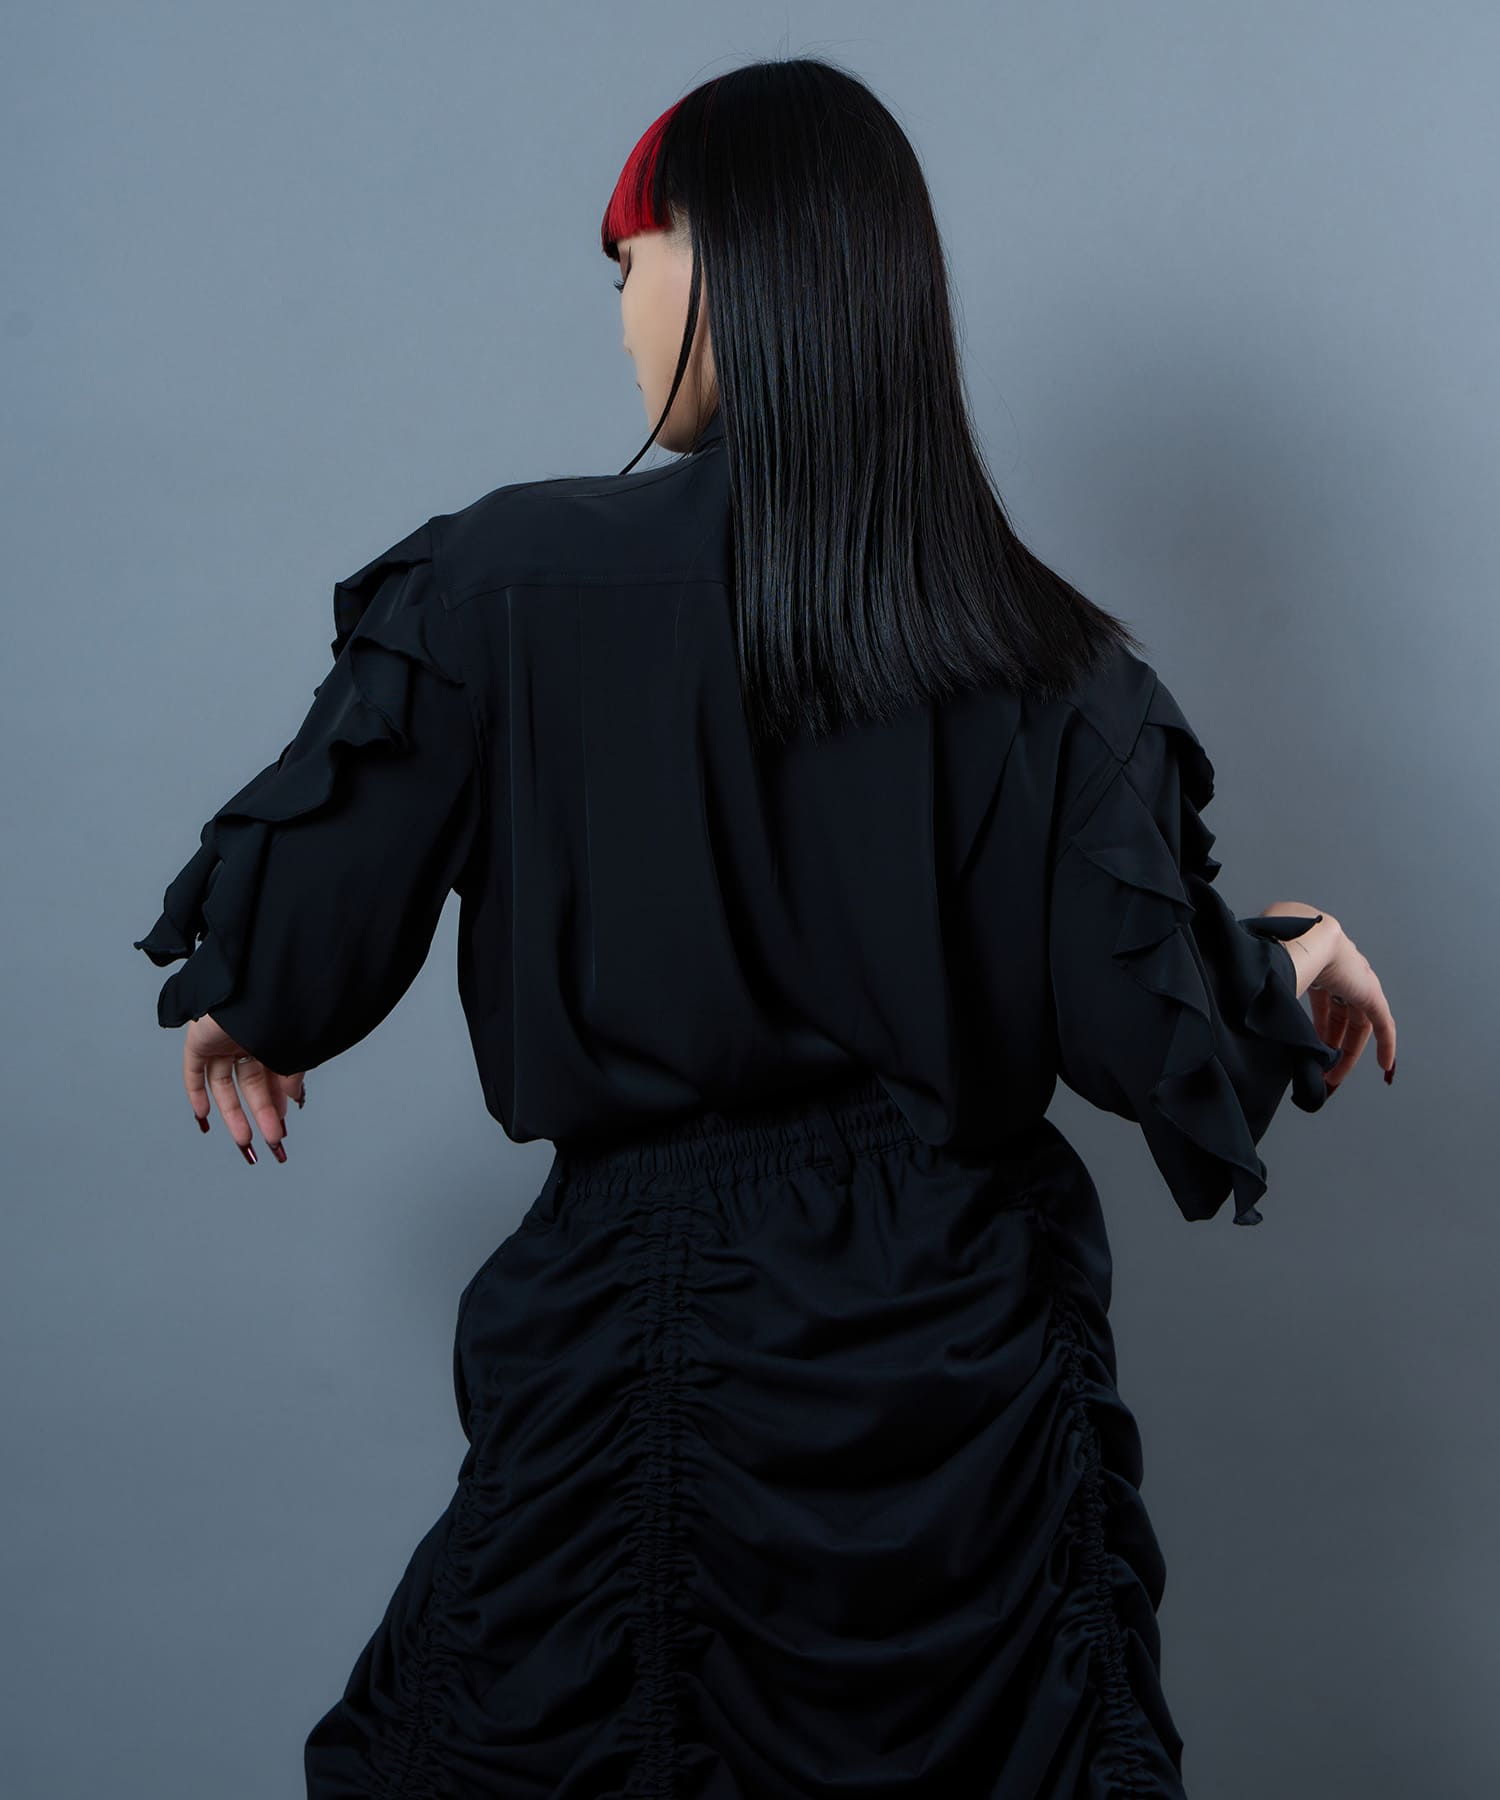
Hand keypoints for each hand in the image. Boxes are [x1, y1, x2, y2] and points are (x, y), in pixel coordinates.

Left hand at [182, 1013, 305, 1163]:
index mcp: (270, 1038)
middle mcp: (245, 1040)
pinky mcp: (200, 1039)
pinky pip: (193, 1072)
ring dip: (234, 1114)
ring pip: (224, 1085)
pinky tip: (205, 1118)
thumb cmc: (282, 1009)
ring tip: (245, 1140)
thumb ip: (292, 1076)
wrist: (258, 985)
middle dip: (262, 1114)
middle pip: (251, 1086)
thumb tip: (295, 1098)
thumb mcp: (292, 1050)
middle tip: (272, 1140)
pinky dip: (197, 1095)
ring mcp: (222, 1040)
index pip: (272, 1078)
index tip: (283, 1128)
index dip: (277, 1104)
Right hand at [1265, 907, 1396, 1093]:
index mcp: (1315, 965)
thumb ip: (1269, 1001)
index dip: (1317, 1028)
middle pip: (1339, 1016)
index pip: (1322, 1003)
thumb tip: (1253, 1024)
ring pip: (1357, 1022)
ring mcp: (1355, 980)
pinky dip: (1385, 1043)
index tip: (1310, 1049)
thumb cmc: (1276, 952)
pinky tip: (1384, 1064)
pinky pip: (1382, 1022)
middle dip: (1329, 1044)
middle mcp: (1338, 971)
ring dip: (1347, 1051)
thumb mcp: (1270, 983)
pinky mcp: (1369, 991)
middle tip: (1319, 1069)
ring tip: (1334, 1075)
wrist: (1299, 939)